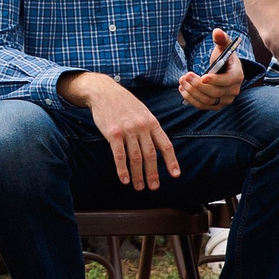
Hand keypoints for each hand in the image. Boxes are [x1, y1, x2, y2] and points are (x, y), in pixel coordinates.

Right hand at [67, 73, 180, 190]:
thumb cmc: (124, 103)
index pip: (166, 144)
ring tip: (139, 187)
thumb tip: (159, 146)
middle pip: (151, 155)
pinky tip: (124, 179)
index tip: (175, 175)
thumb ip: (150, 128)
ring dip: (138, 175)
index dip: (171, 161)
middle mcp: (142, 127)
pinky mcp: (113, 133)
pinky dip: (122, 169)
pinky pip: (119, 155)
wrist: (104, 92)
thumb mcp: (143, 112)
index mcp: (152, 122)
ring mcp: (127, 130)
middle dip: (153, 173)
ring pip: (136, 158)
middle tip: (154, 187)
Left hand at [177, 28, 244, 110]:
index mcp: (237, 76)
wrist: (224, 70)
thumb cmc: (223, 57)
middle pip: (215, 92)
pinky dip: (191, 99)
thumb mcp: (223, 46)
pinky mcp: (216, 105)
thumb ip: (221, 38)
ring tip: (182, 80)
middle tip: (185, 75)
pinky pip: (202, 106)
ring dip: (192, 92)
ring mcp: (225, 100)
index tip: (203, 76)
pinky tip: (182, 89)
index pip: (227, 81)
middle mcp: (233, 90)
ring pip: (207, 100)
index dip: (215, 80)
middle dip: (198, 85)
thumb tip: (217, 31)